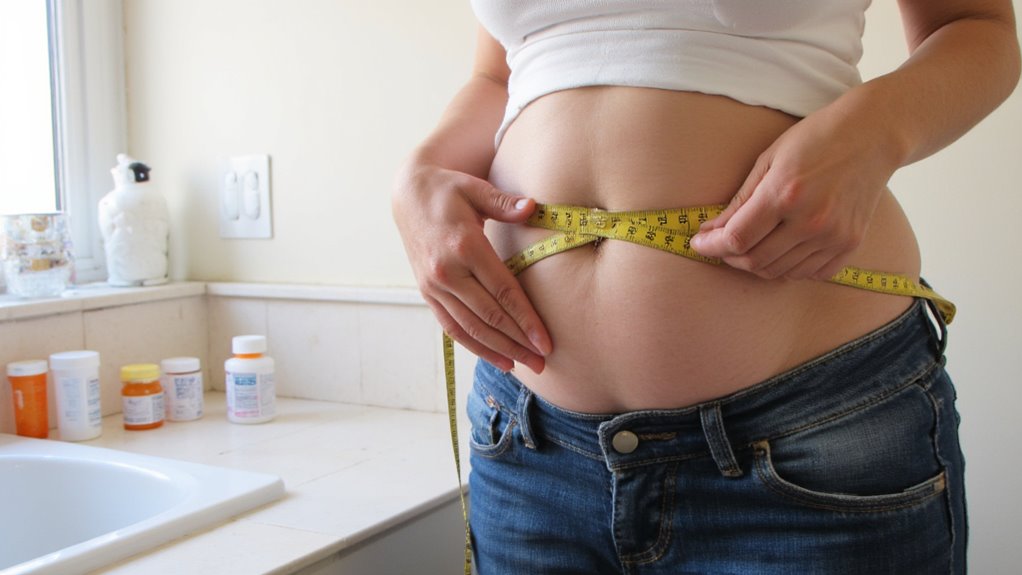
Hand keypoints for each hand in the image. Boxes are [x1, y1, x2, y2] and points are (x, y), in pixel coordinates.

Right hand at [392, 164, 551, 372]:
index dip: (526, 319)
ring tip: (525, 365)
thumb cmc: (449, 190)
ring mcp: (434, 286)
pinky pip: (452, 327)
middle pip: (489, 316)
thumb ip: (505, 203)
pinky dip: (475, 345)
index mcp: (464, 246)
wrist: (408, 194)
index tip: (545, 341)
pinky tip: (497, 357)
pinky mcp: (428, 293)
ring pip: (471, 327)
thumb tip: (533, 208)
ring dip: (499, 350)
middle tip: (543, 362)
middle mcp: (447, 271)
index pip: (502, 290)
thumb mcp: (476, 188)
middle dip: (518, 342)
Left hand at [690, 103, 897, 280]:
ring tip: (749, 245)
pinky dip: (787, 268)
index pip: (737, 238)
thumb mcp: (769, 159)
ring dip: (755, 264)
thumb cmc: (816, 139)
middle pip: (755, 261)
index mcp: (785, 194)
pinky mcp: (849, 245)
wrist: (873, 136)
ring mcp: (833, 237)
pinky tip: (780, 249)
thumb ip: (740, 200)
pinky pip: (808, 274)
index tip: (698, 243)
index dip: (711, 246)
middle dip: (729, 257)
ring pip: (779, 272)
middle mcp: (811, 221)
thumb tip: (711, 230)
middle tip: (721, 244)